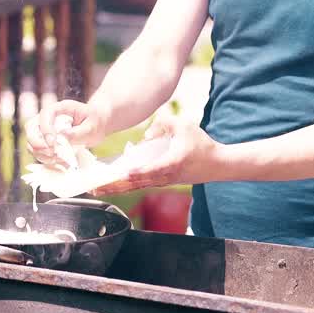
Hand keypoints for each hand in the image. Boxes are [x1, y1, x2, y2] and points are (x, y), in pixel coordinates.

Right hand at [25, 99, 109, 167]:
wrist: (96, 126)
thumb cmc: (95, 122)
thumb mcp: (92, 127)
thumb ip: (78, 132)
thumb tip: (62, 136)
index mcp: (60, 108)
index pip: (45, 114)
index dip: (45, 129)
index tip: (53, 143)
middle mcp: (49, 118)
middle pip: (31, 127)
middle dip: (36, 142)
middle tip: (51, 152)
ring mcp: (45, 129)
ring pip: (31, 141)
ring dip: (39, 153)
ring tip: (55, 158)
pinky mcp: (46, 141)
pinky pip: (37, 151)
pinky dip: (44, 158)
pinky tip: (57, 161)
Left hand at [92, 114, 223, 194]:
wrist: (218, 164)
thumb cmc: (202, 145)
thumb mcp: (185, 126)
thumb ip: (164, 122)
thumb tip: (146, 133)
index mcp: (172, 164)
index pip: (151, 170)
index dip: (136, 172)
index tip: (122, 174)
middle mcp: (165, 176)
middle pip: (136, 183)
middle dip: (115, 186)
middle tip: (95, 189)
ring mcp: (164, 181)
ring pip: (137, 186)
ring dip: (118, 188)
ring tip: (99, 190)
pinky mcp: (163, 181)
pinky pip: (142, 184)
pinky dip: (127, 184)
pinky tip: (114, 182)